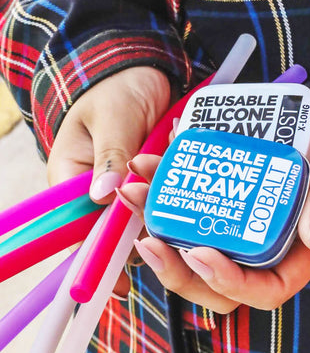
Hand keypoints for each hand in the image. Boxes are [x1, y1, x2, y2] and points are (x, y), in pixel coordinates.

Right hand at [47, 66, 171, 296]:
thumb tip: (103, 197)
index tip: (118, 283)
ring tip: (185, 216)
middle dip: (138, 237)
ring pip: (139, 218)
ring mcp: (125, 184)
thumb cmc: (118, 87)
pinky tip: (191, 200)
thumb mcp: (113, 117)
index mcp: (74, 176)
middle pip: (112, 231)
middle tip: (168, 240)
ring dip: (160, 218)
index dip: (95, 257)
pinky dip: (171, 201)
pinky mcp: (148, 177)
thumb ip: (110, 154)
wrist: (142, 70)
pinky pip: (158, 199)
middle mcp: (97, 187)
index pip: (77, 228)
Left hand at [120, 113, 309, 312]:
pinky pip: (195, 199)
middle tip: (145, 233)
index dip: (225, 282)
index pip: (260, 289)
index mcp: (297, 252)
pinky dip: (171, 183)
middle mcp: (264, 243)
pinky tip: (154, 160)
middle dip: (173, 263)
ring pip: (193, 236)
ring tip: (135, 189)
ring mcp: (243, 219)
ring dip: (159, 218)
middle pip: (212, 276)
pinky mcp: (231, 192)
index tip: (198, 253)